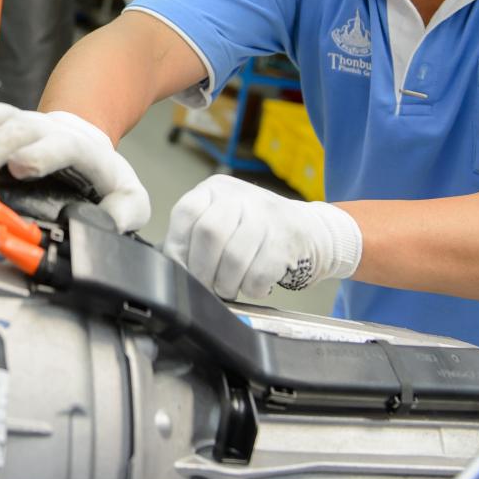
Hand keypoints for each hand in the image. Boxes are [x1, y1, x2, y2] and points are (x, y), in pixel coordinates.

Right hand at [0, 102, 150, 232]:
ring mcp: (18, 123)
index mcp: (77, 147)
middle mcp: (44, 129)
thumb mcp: (130, 195)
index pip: (62, 145)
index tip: (21, 166)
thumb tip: (108, 223)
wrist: (82, 139)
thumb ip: (127, 211)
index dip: (41, 154)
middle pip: (19, 127)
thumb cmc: (101, 174)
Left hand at [164, 174, 361, 298]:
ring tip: (229, 288)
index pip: (187, 212)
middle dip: (202, 271)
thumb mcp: (221, 221)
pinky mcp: (287, 238)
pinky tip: (253, 285)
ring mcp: (267, 215)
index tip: (183, 269)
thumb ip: (194, 238)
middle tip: (207, 285)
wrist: (308, 229)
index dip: (179, 247)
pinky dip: (251, 289)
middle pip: (209, 234)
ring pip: (234, 258)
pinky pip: (259, 274)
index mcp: (216, 189)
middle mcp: (241, 196)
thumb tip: (170, 268)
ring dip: (227, 284)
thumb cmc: (253, 231)